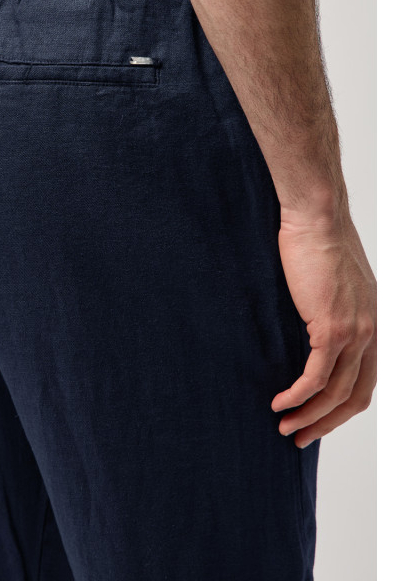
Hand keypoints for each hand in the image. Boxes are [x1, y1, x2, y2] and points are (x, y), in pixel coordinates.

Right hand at [271, 204, 376, 447]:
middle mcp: (373, 332)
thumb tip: (308, 329)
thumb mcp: (333, 283)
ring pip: (336, 393)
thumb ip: (330, 309)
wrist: (317, 218)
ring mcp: (356, 331)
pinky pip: (315, 376)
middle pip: (356, 396)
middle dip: (327, 424)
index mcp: (375, 323)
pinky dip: (297, 396)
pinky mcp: (332, 327)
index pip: (365, 381)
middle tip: (300, 438)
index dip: (341, 407)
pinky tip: (280, 402)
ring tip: (285, 427)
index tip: (316, 419)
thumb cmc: (317, 243)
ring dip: (309, 416)